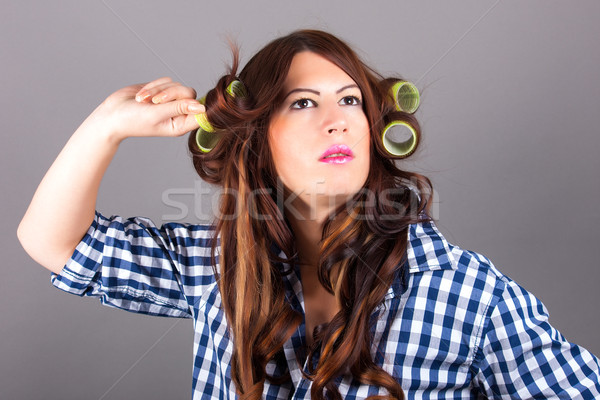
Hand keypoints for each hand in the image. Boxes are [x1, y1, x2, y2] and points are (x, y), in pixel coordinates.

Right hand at [85, 77, 204, 142]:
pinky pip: (166, 81)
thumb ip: (178, 109)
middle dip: (171, 94)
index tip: (186, 102)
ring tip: (143, 100)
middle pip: (190, 94)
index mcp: (180, 125)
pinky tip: (141, 96)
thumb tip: (201, 107)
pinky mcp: (162, 90)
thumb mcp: (156, 115)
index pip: (200, 115)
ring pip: (177, 85)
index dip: (198, 106)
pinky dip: (153, 86)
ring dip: (158, 90)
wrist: (113, 113)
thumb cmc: (132, 120)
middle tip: (155, 101)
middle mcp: (178, 113)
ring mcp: (171, 101)